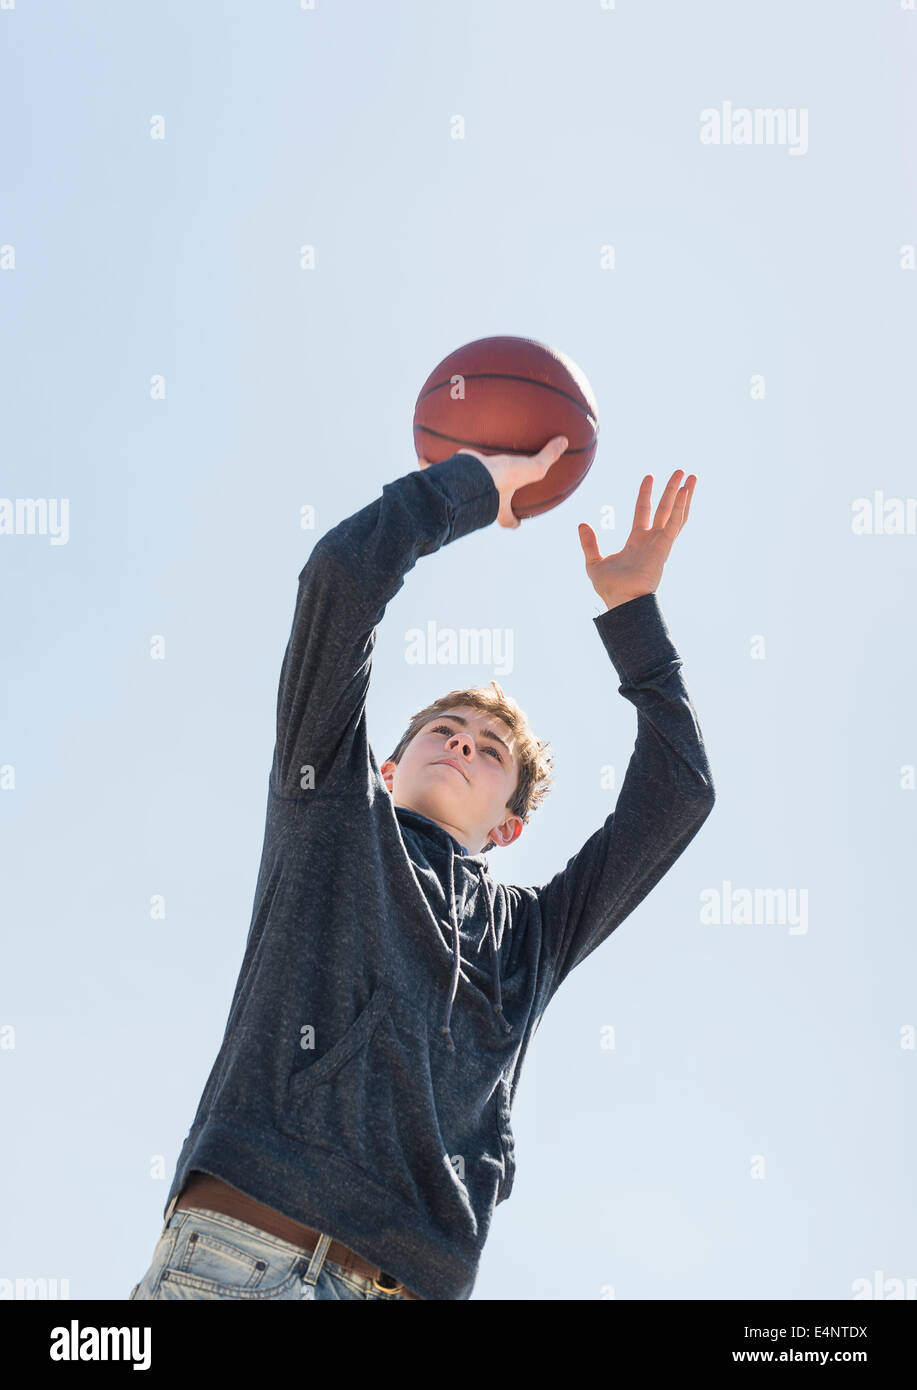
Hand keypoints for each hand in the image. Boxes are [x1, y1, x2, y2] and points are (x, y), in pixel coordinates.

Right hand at [418, 436, 568, 528]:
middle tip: (484, 493)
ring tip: (451, 471)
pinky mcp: (442, 484)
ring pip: (456, 491)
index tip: (517, 523)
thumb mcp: (531, 469)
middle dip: (482, 504)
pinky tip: (423, 456)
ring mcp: (459, 495)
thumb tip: (565, 441)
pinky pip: (433, 474)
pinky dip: (428, 466)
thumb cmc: (501, 480)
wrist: (469, 480)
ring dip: (454, 484)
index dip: (514, 522)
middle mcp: (477, 504)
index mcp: (498, 506)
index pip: (508, 520)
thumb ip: (548, 457)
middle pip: (481, 508)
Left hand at [578, 470, 696, 608]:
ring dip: (683, 495)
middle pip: (664, 509)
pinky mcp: (664, 548)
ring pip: (674, 513)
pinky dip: (680, 508)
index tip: (650, 477)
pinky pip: (674, 525)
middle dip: (672, 490)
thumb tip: (582, 524)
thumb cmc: (610, 589)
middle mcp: (652, 540)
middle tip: (681, 472)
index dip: (646, 494)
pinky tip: (684, 492)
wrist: (622, 602)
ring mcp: (660, 543)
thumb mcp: (594, 562)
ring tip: (691, 476)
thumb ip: (590, 543)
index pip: (642, 511)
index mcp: (637, 541)